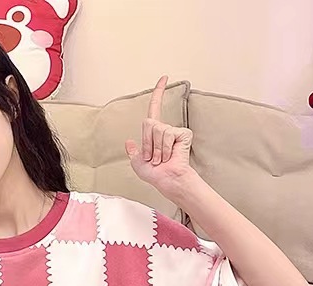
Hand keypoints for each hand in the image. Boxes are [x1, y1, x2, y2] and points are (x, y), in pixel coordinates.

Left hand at [126, 76, 195, 197]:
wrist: (166, 179)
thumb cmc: (155, 174)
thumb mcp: (137, 163)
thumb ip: (132, 152)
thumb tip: (129, 142)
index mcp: (154, 133)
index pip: (155, 107)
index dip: (158, 92)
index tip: (164, 78)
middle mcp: (164, 128)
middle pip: (149, 123)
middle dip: (147, 142)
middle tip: (153, 157)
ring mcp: (174, 130)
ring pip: (158, 130)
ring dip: (156, 148)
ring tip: (161, 158)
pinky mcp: (183, 134)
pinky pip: (167, 134)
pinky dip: (165, 148)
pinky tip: (170, 155)